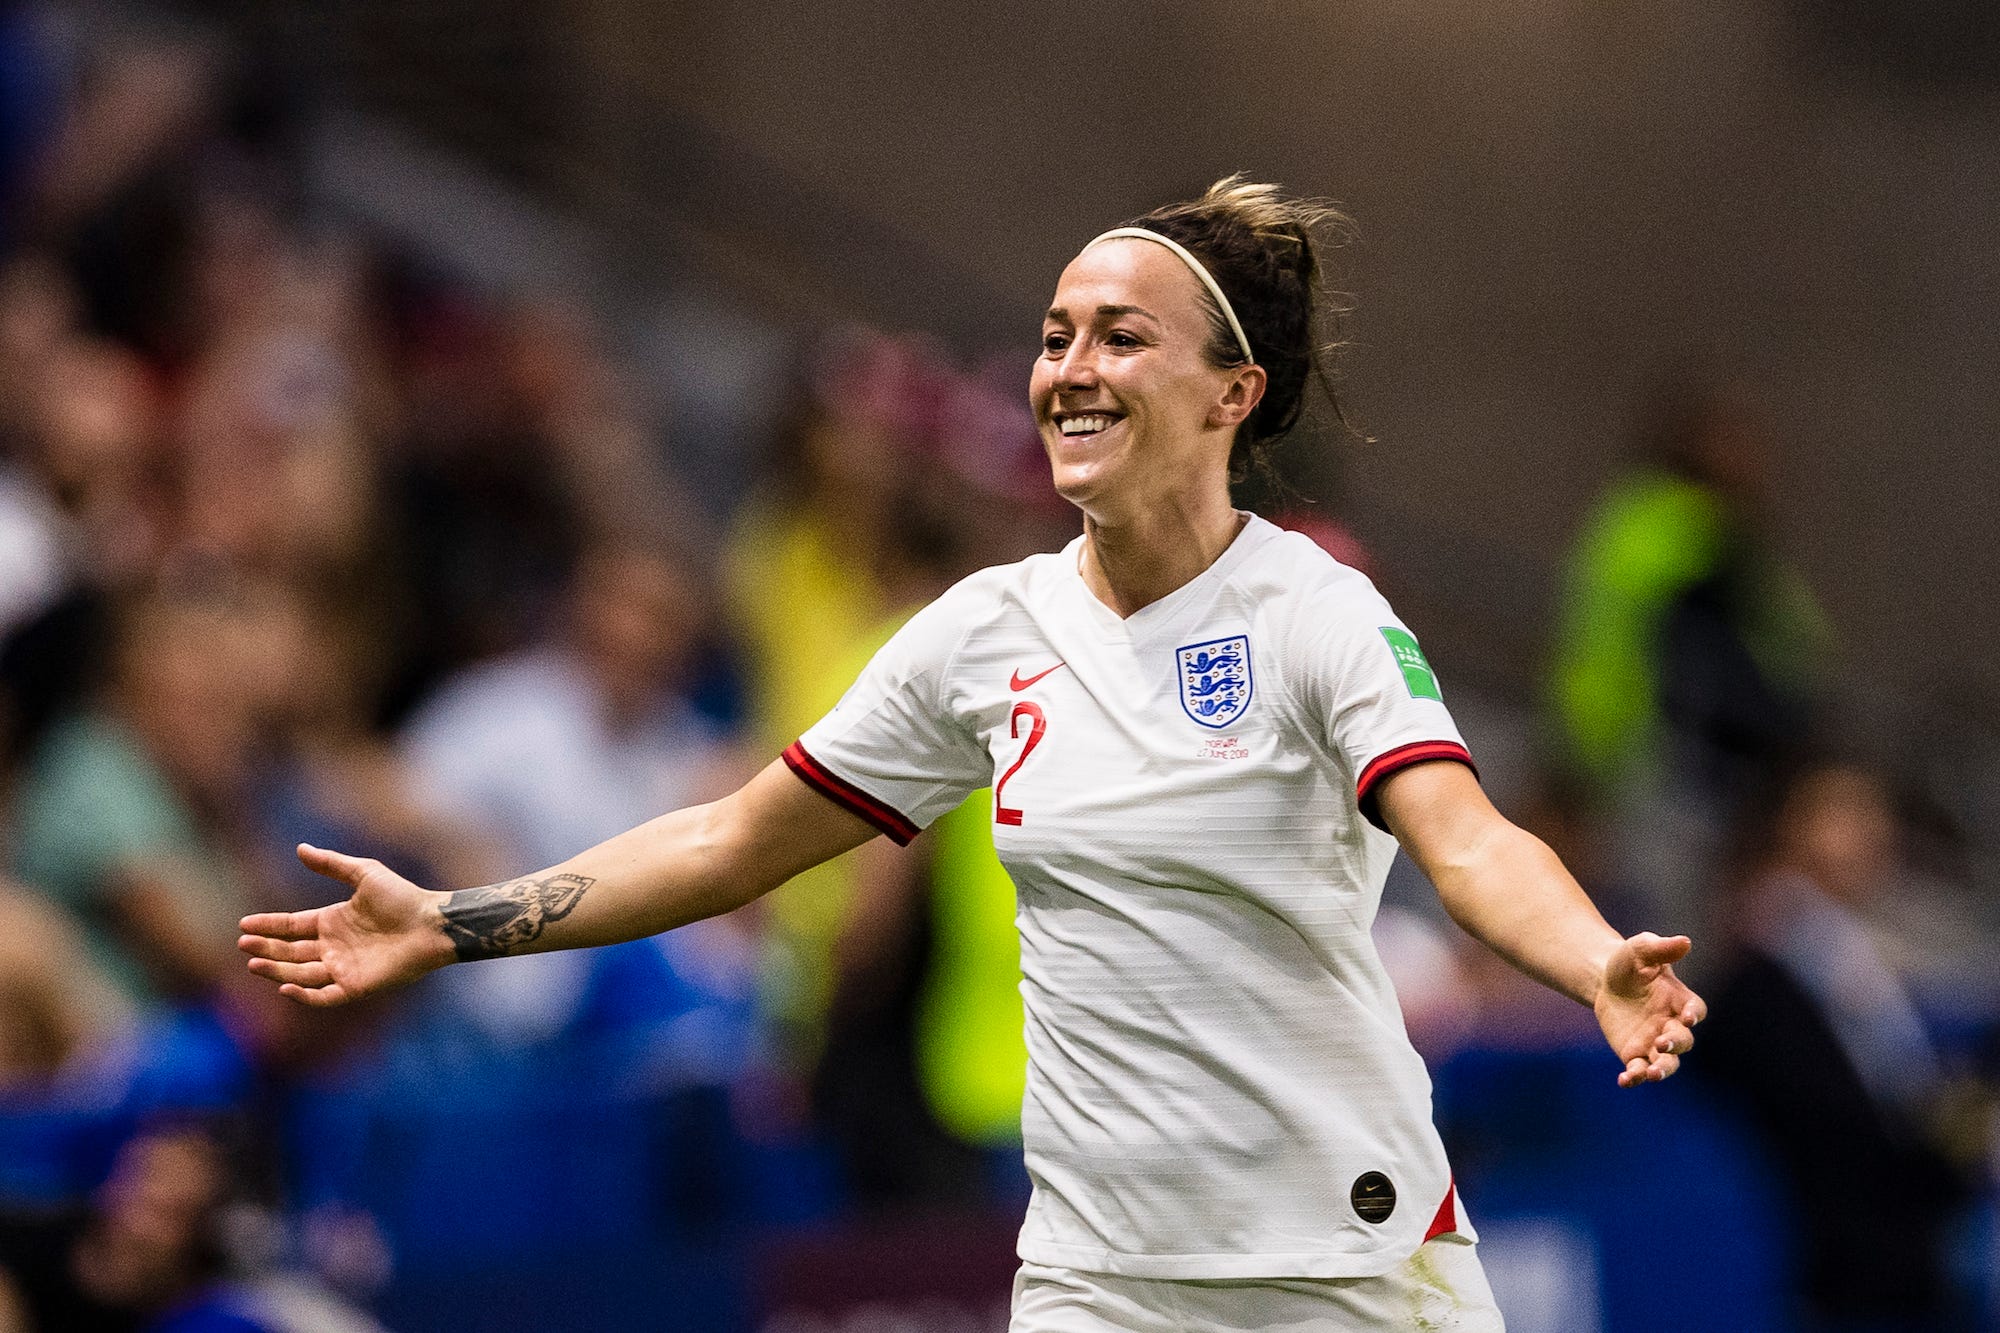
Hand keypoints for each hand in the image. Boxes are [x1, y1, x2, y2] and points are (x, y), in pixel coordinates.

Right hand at [238, 845, 451, 1006]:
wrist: (432, 923)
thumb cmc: (404, 897)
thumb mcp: (365, 873)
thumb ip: (332, 865)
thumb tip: (300, 848)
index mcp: (332, 922)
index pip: (292, 927)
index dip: (268, 926)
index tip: (244, 924)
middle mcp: (333, 947)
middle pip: (290, 952)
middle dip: (266, 949)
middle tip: (243, 945)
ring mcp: (343, 968)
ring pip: (300, 974)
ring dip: (276, 971)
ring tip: (253, 963)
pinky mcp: (356, 986)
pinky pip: (324, 996)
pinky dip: (304, 994)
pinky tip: (285, 986)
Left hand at [1594, 932, 1706, 1086]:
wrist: (1604, 979)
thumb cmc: (1630, 962)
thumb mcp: (1641, 949)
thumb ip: (1661, 947)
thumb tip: (1684, 941)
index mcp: (1679, 999)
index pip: (1696, 1010)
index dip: (1695, 1014)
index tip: (1688, 1017)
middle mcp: (1671, 1024)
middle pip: (1683, 1041)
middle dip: (1675, 1044)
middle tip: (1661, 1043)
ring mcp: (1654, 1041)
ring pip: (1666, 1062)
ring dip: (1662, 1069)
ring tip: (1652, 1073)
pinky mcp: (1634, 1053)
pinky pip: (1638, 1070)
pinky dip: (1634, 1077)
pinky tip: (1625, 1080)